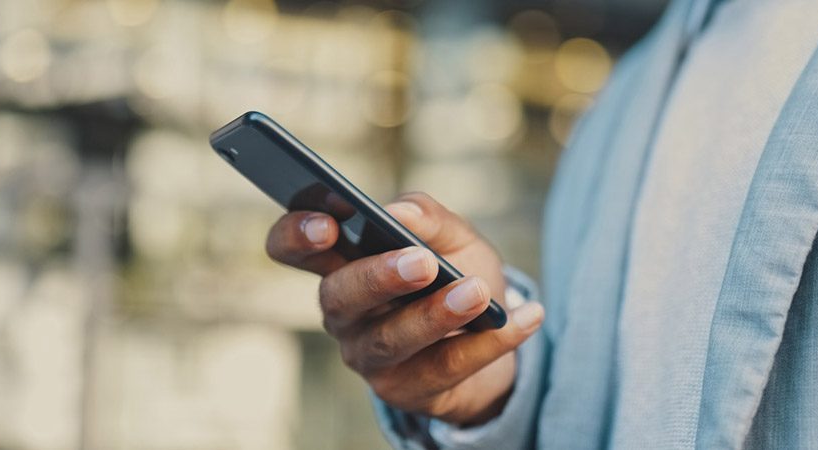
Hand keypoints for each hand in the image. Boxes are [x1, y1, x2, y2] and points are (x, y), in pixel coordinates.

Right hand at [265, 192, 543, 425]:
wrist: (490, 335)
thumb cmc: (456, 274)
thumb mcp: (452, 237)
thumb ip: (428, 217)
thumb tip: (401, 211)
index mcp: (341, 262)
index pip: (291, 247)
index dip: (296, 235)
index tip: (327, 224)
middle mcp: (343, 311)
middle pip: (339, 296)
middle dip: (377, 278)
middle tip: (420, 261)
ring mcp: (367, 355)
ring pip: (390, 339)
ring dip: (435, 315)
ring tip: (478, 292)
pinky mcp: (403, 391)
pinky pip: (443, 368)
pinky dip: (490, 342)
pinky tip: (527, 317)